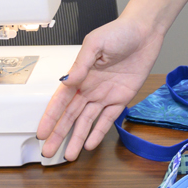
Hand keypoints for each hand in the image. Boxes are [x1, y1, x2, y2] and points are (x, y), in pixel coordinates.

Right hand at [38, 16, 163, 161]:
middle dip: (59, 134)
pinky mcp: (121, 98)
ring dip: (77, 138)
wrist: (145, 32)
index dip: (50, 118)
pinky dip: (99, 132)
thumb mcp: (95, 44)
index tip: (41, 133)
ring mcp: (105, 95)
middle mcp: (90, 88)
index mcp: (80, 75)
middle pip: (71, 116)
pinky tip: (90, 144)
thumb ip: (81, 65)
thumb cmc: (119, 32)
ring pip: (87, 122)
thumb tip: (69, 81)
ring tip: (69, 155)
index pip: (60, 101)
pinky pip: (108, 119)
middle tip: (49, 152)